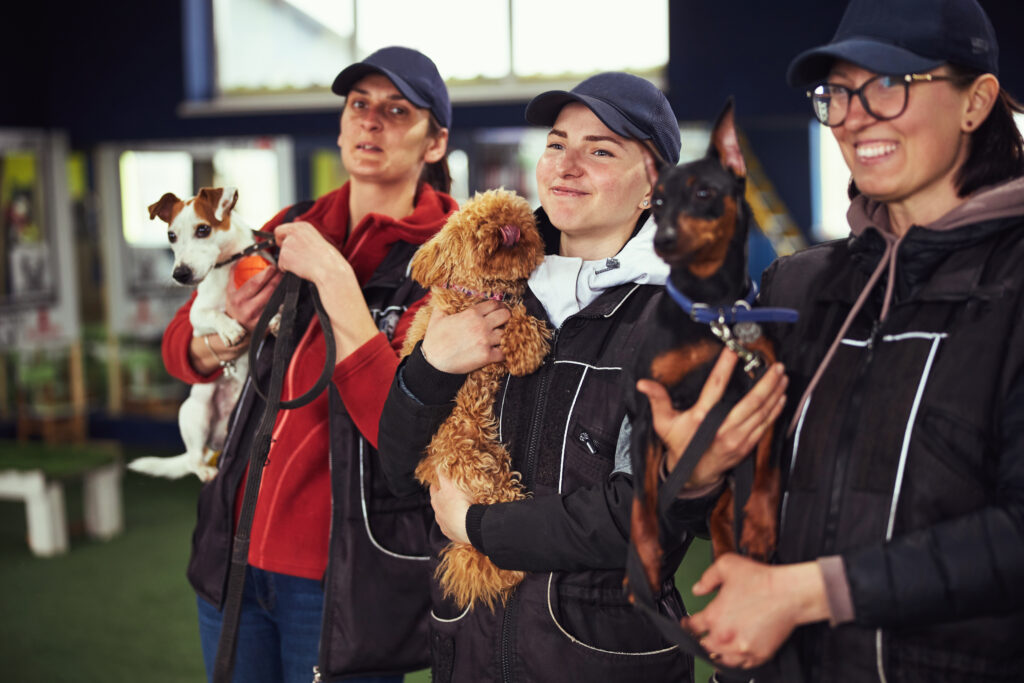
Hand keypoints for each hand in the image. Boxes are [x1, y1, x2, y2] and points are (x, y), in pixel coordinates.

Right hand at [226, 264, 281, 331]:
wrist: (238, 330)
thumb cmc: (235, 307)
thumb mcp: (230, 291)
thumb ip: (235, 274)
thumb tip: (243, 258)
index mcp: (239, 299)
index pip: (255, 283)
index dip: (266, 273)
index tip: (273, 266)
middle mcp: (249, 309)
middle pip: (269, 290)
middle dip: (278, 278)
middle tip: (282, 271)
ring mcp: (260, 318)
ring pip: (277, 299)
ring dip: (283, 288)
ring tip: (285, 280)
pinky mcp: (268, 324)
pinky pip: (279, 309)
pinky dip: (283, 299)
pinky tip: (285, 293)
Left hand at [274, 221, 377, 361]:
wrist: (332, 273)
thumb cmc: (331, 262)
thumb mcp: (319, 243)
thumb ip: (304, 239)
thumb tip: (291, 240)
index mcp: (304, 226)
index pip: (282, 228)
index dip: (283, 238)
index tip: (284, 244)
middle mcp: (295, 231)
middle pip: (278, 239)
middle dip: (283, 248)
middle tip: (296, 258)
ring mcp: (289, 243)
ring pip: (280, 254)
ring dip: (288, 261)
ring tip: (304, 266)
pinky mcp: (285, 256)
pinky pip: (280, 265)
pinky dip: (287, 269)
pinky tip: (301, 270)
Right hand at [421, 301, 510, 373]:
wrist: (432, 362)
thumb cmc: (434, 340)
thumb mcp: (437, 317)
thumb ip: (444, 304)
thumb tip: (441, 294)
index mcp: (471, 314)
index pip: (494, 304)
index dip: (498, 306)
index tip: (498, 310)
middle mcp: (481, 325)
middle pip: (505, 315)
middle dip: (505, 318)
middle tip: (501, 323)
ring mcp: (485, 341)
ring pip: (506, 334)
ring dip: (504, 336)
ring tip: (500, 338)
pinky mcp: (486, 356)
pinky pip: (504, 353)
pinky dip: (504, 353)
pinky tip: (499, 352)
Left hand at [430, 471, 471, 544]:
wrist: (469, 526)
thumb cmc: (462, 503)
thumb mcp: (453, 484)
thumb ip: (443, 473)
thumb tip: (436, 463)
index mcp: (436, 499)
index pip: (434, 487)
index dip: (438, 482)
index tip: (441, 479)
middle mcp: (438, 512)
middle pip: (438, 502)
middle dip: (442, 497)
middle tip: (451, 492)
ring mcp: (444, 524)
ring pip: (444, 515)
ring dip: (449, 511)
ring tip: (459, 508)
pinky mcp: (451, 533)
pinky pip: (452, 527)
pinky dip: (455, 523)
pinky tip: (462, 521)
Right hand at [636, 349, 786, 488]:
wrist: (693, 475)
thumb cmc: (679, 445)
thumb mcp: (663, 424)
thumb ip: (657, 400)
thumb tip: (644, 383)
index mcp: (702, 418)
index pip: (715, 387)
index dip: (725, 367)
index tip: (734, 350)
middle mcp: (722, 428)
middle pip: (750, 401)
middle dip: (766, 382)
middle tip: (776, 366)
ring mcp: (737, 438)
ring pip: (762, 413)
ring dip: (775, 393)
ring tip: (782, 377)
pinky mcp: (747, 446)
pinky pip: (765, 425)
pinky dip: (775, 411)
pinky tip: (781, 398)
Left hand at [684, 554, 828, 668]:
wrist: (789, 593)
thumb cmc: (761, 579)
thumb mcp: (727, 565)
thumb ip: (707, 578)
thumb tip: (697, 590)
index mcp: (715, 616)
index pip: (692, 626)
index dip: (687, 623)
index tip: (687, 623)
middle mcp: (726, 636)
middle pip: (704, 645)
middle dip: (702, 637)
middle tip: (703, 634)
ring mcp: (742, 648)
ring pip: (721, 658)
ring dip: (717, 651)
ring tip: (717, 645)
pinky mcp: (758, 655)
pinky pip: (741, 665)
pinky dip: (736, 660)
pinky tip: (734, 653)